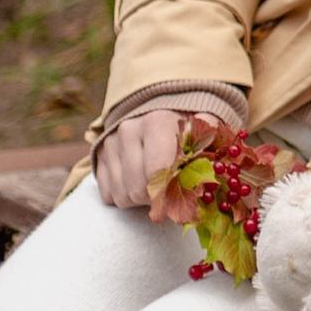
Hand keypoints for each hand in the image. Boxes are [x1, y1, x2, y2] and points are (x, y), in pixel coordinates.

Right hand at [95, 103, 221, 214]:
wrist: (162, 110)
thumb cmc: (190, 127)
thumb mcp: (207, 130)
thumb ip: (213, 146)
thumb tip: (211, 171)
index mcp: (157, 121)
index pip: (158, 172)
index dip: (172, 190)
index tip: (184, 190)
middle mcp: (129, 130)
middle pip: (139, 190)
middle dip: (158, 198)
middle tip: (172, 188)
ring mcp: (110, 142)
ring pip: (123, 196)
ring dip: (142, 199)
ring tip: (156, 183)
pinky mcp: (98, 155)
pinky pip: (108, 195)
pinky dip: (125, 195)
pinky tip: (138, 181)